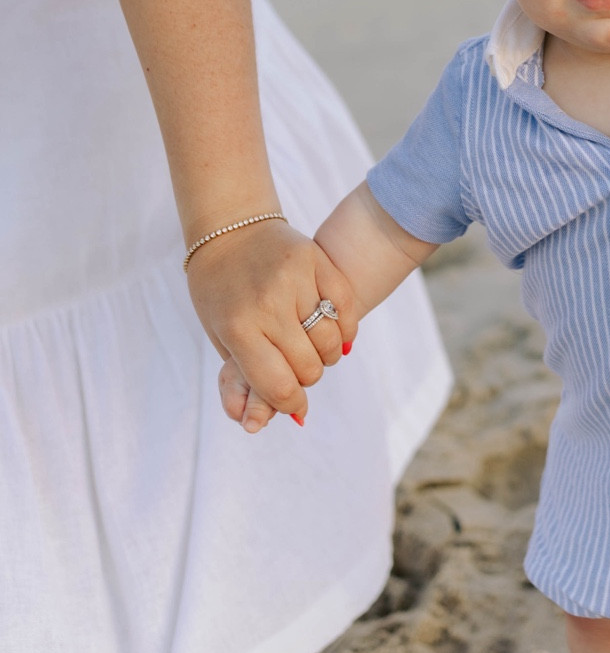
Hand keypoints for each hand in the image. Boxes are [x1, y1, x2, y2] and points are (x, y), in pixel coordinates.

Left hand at [188, 218, 358, 427]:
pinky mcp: (316, 260)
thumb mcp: (221, 338)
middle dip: (305, 378)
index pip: (277, 385)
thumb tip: (264, 424)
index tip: (292, 403)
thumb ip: (244, 382)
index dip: (290, 403)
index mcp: (238, 328)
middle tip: (294, 366)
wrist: (229, 229)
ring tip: (311, 346)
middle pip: (308, 367)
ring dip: (325, 355)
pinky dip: (345, 329)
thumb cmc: (220, 291)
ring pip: (331, 342)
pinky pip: (345, 307)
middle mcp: (268, 304)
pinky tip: (333, 332)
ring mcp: (295, 279)